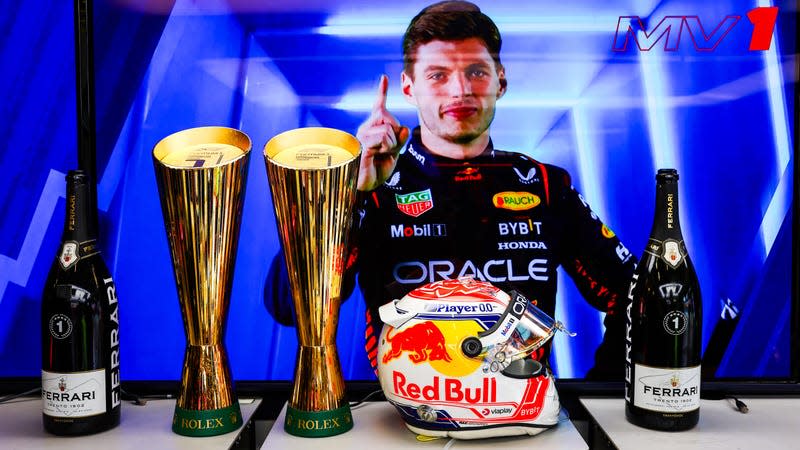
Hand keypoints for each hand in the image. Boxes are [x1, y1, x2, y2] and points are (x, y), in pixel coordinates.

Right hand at [356, 75, 409, 190]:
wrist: (366, 185)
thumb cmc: (377, 169)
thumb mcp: (394, 152)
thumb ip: (400, 139)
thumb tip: (404, 128)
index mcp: (372, 128)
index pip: (379, 107)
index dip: (382, 92)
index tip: (384, 77)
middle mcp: (365, 128)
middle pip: (389, 118)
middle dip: (396, 135)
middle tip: (388, 150)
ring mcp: (362, 135)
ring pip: (388, 128)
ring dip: (392, 144)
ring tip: (382, 155)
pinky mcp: (362, 144)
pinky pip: (383, 137)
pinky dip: (387, 147)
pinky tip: (377, 154)